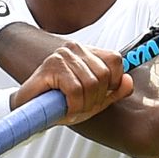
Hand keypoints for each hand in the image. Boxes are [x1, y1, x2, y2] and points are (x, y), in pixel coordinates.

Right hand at [12, 42, 133, 125]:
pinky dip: (73, 105)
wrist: (29, 108)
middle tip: (83, 107)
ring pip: (91, 83)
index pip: (115, 60)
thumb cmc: (59, 101)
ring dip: (83, 104)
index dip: (112, 82)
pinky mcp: (51, 66)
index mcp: (86, 52)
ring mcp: (62, 55)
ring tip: (73, 108)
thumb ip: (114, 91)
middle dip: (96, 98)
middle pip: (104, 75)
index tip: (101, 96)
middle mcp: (75, 49)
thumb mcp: (94, 99)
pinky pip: (75, 89)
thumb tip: (128, 81)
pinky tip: (66, 108)